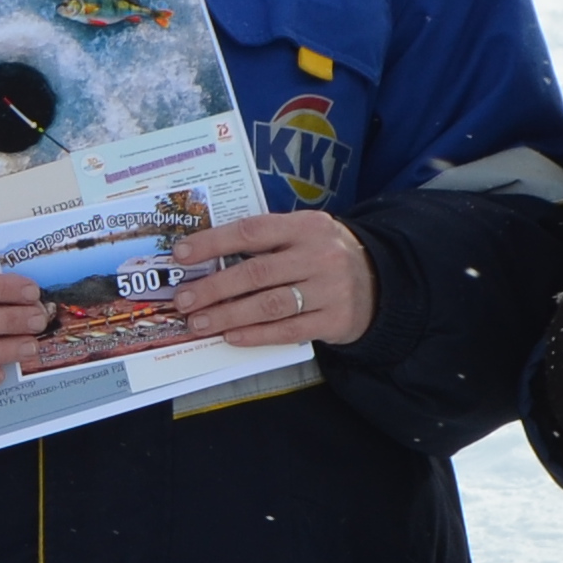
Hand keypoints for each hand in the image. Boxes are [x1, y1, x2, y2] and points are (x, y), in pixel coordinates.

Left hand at [170, 209, 373, 348]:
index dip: (213, 243)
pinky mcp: (334, 320)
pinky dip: (256, 335)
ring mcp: (329, 289)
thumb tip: (208, 259)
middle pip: (256, 272)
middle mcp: (319, 255)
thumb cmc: (324, 256)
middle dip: (213, 288)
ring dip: (228, 315)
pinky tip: (232, 337)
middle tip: (183, 300)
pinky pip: (287, 330)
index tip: (182, 255)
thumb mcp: (304, 235)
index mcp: (306, 226)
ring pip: (268, 305)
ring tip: (199, 323)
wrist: (380, 282)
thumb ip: (267, 242)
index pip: (252, 231)